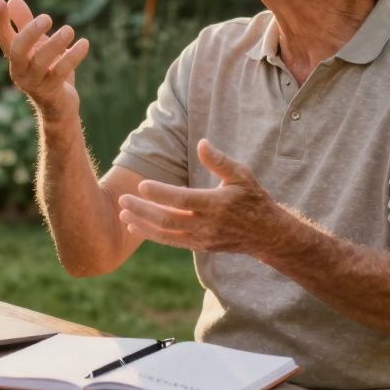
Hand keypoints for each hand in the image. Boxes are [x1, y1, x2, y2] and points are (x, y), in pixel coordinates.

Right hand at [0, 0, 88, 120]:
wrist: (59, 107)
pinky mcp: (51, 91)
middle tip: (47, 17)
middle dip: (30, 33)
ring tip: (69, 30)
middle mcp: (19, 70)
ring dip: (55, 44)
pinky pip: (61, 72)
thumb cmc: (47, 72)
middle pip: (17, 50)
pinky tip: (84, 43)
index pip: (2, 37)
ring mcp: (34, 82)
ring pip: (41, 62)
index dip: (0, 20)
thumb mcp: (37, 46)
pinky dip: (73, 56)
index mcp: (15, 57)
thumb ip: (25, 24)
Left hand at [117, 139, 291, 254]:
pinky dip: (152, 234)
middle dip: (143, 209)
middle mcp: (207, 224)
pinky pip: (171, 242)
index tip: (141, 184)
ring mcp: (202, 238)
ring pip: (166, 234)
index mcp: (216, 204)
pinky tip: (135, 226)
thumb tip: (202, 143)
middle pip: (168, 219)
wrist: (266, 234)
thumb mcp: (242, 175)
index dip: (161, 193)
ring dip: (142, 224)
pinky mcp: (200, 246)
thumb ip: (219, 161)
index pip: (183, 199)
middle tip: (122, 198)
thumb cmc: (253, 198)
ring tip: (123, 213)